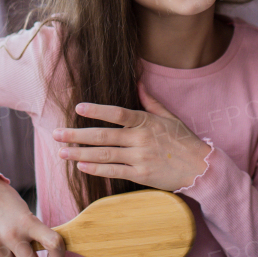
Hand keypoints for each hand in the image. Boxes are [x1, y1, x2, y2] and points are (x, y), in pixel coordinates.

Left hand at [53, 90, 211, 191]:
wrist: (201, 167)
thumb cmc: (184, 140)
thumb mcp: (169, 116)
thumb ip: (150, 101)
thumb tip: (138, 81)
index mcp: (146, 121)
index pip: (117, 113)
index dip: (97, 110)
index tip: (78, 108)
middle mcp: (141, 138)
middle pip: (104, 135)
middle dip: (77, 135)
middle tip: (56, 133)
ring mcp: (140, 157)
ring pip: (105, 155)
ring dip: (80, 153)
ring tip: (61, 151)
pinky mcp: (141, 175)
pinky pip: (114, 171)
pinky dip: (96, 168)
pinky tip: (81, 165)